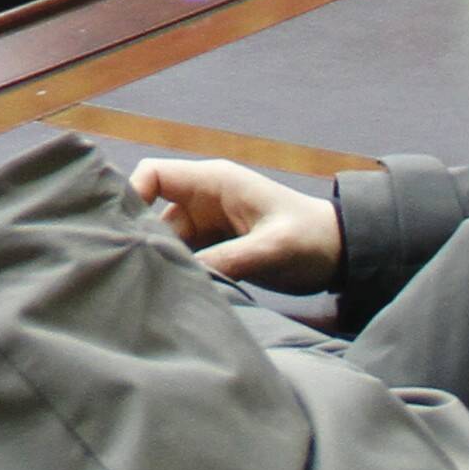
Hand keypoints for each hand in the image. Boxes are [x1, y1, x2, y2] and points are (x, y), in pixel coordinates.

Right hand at [130, 156, 343, 290]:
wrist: (342, 254)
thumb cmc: (310, 239)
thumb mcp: (271, 249)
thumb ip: (228, 260)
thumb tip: (184, 277)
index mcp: (214, 182)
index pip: (154, 175)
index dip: (133, 196)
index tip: (126, 234)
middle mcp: (204, 200)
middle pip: (155, 215)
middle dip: (148, 241)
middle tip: (139, 274)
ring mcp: (210, 225)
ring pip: (169, 241)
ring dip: (166, 262)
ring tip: (159, 291)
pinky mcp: (217, 249)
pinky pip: (187, 258)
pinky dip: (182, 273)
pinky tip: (177, 294)